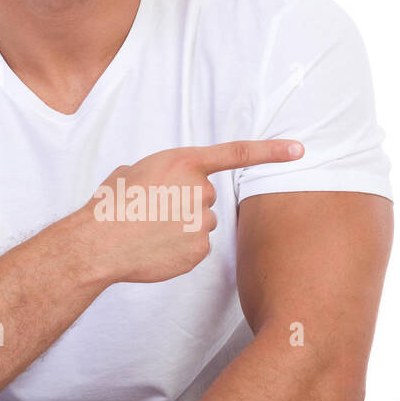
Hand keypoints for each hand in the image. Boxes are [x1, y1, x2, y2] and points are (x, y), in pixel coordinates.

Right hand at [77, 138, 302, 284]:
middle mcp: (200, 190)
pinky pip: (196, 247)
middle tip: (153, 211)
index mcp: (184, 163)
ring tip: (151, 230)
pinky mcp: (200, 249)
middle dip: (185, 203)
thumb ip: (161, 173)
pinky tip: (157, 248)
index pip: (238, 153)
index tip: (299, 150)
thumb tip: (161, 186)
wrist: (100, 242)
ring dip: (181, 226)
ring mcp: (202, 221)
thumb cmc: (111, 204)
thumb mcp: (134, 171)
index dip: (272, 151)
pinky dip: (179, 249)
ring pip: (201, 223)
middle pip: (206, 197)